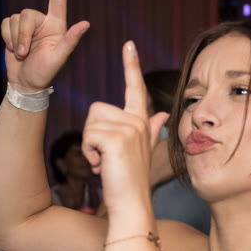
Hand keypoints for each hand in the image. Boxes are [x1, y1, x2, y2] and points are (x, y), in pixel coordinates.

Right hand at [0, 0, 89, 91]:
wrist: (25, 83)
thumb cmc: (45, 73)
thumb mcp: (59, 58)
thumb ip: (70, 40)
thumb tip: (86, 24)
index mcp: (57, 25)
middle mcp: (42, 22)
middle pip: (27, 13)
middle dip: (23, 34)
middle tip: (24, 52)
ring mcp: (28, 26)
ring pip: (15, 18)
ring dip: (14, 38)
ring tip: (21, 54)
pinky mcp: (13, 30)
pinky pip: (5, 23)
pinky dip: (6, 37)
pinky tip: (13, 49)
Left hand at [81, 42, 168, 217]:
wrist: (132, 206)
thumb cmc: (130, 182)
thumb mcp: (141, 152)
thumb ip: (150, 130)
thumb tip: (162, 115)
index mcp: (140, 122)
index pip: (135, 89)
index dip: (131, 66)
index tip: (128, 44)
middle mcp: (138, 121)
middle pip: (96, 109)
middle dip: (92, 135)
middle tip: (105, 158)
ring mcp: (129, 129)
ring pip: (90, 123)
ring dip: (90, 146)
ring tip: (105, 163)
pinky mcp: (117, 139)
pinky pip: (88, 136)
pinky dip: (89, 154)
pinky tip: (102, 167)